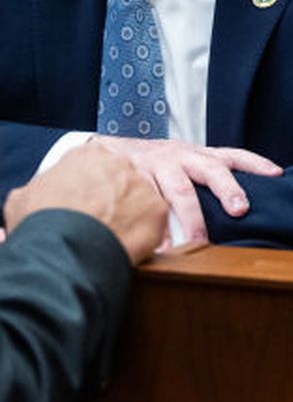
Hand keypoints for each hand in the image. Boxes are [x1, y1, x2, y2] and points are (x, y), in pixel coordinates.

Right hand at [4, 142, 167, 263]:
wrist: (63, 245)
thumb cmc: (41, 221)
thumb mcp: (25, 197)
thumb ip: (42, 188)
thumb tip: (40, 197)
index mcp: (89, 154)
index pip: (96, 163)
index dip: (91, 185)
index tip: (87, 200)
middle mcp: (121, 162)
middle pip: (123, 179)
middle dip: (115, 197)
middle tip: (103, 219)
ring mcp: (143, 183)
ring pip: (140, 200)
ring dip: (131, 216)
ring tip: (116, 236)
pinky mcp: (158, 209)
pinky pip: (154, 222)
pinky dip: (144, 235)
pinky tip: (130, 247)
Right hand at [95, 136, 281, 246]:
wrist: (110, 151)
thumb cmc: (159, 165)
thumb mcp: (186, 164)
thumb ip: (210, 178)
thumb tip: (242, 206)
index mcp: (199, 155)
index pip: (235, 155)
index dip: (256, 164)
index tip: (277, 175)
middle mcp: (181, 157)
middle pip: (210, 170)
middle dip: (227, 189)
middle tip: (240, 210)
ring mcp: (157, 167)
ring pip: (178, 191)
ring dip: (190, 219)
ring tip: (197, 243)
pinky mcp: (133, 179)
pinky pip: (145, 204)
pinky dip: (152, 227)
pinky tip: (159, 246)